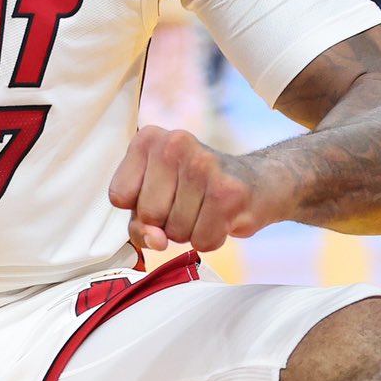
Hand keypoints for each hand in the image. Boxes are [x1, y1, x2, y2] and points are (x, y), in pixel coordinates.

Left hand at [108, 126, 289, 252]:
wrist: (261, 182)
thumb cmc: (199, 191)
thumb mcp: (157, 197)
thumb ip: (140, 221)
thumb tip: (154, 241)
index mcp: (148, 139)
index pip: (119, 196)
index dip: (139, 210)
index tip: (162, 196)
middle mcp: (173, 143)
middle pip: (148, 215)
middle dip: (166, 223)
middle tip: (190, 204)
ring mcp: (202, 165)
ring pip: (175, 232)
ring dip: (191, 231)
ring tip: (207, 208)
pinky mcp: (227, 191)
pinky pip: (202, 240)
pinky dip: (212, 239)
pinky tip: (223, 217)